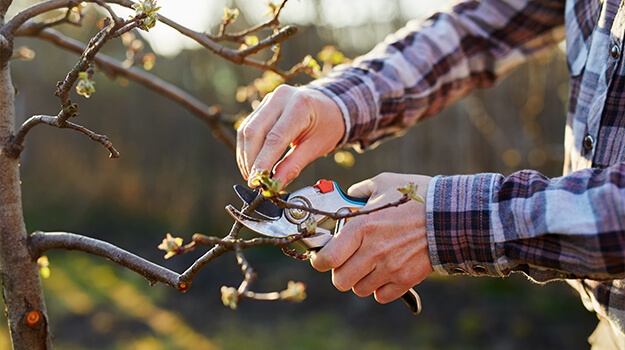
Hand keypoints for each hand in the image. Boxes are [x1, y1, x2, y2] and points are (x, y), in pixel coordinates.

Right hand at [237, 85, 344, 187]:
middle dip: (250, 160)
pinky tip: (250, 163)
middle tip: (253, 181)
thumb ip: (293, 166)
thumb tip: (275, 185)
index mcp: (300, 106)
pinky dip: (246, 147)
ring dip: (245, 155)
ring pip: (247, 130)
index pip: (274, 138)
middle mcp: (281, 98)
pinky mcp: (263, 105)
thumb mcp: (316, 147)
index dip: (262, 162)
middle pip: (254, 131)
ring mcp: (270, 99)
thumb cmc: (327, 126)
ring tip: (251, 175)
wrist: (329, 106)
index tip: (256, 181)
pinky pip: (248, 127)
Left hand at [310, 172, 433, 303]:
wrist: (452, 214)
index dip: (319, 261)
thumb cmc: (417, 196)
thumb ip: (359, 191)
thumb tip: (348, 196)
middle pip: (340, 280)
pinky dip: (380, 288)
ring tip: (368, 265)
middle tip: (347, 261)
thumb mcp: (383, 182)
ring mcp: (390, 268)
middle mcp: (372, 251)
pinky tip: (385, 272)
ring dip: (360, 280)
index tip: (322, 257)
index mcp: (361, 227)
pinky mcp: (406, 279)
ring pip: (359, 289)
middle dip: (340, 272)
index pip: (327, 259)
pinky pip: (381, 296)